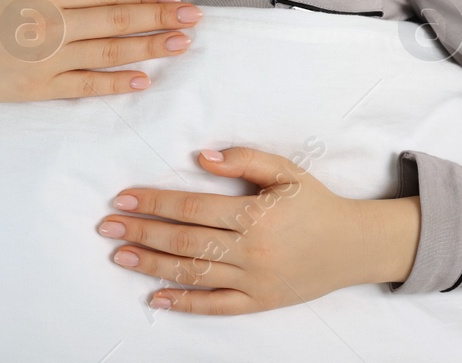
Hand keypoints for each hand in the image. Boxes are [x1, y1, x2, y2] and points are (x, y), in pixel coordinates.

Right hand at [0, 0, 198, 142]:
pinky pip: (85, 87)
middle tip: (195, 17)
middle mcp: (49, 27)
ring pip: (108, 54)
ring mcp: (45, 62)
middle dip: (160, 19)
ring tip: (182, 43)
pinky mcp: (38, 89)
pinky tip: (143, 80)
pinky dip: (115, 84)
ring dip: (150, 49)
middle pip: (116, 22)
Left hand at [97, 146, 421, 313]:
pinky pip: (216, 305)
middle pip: (184, 242)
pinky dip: (184, 304)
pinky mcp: (258, 302)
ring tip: (119, 255)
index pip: (192, 207)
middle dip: (141, 233)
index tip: (123, 197)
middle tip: (107, 227)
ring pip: (193, 274)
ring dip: (151, 265)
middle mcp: (251, 249)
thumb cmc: (315, 204)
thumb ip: (245, 160)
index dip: (155, 202)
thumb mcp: (286, 171)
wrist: (354, 246)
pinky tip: (155, 297)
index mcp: (256, 214)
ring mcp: (254, 280)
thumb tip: (203, 155)